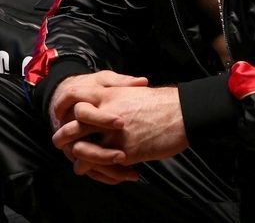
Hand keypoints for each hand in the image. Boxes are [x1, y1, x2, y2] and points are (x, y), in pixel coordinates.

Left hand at [52, 82, 188, 180]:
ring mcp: (113, 134)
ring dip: (76, 156)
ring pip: (79, 147)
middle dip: (64, 135)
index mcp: (110, 95)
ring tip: (78, 161)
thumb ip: (120, 97)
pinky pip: (96, 164)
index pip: (76, 97)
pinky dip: (92, 168)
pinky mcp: (123, 151)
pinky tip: (95, 169)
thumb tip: (114, 100)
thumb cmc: (165, 102)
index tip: (65, 114)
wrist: (183, 112)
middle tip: (65, 141)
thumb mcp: (137, 92)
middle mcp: (106, 113)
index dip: (66, 106)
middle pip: (71, 125)